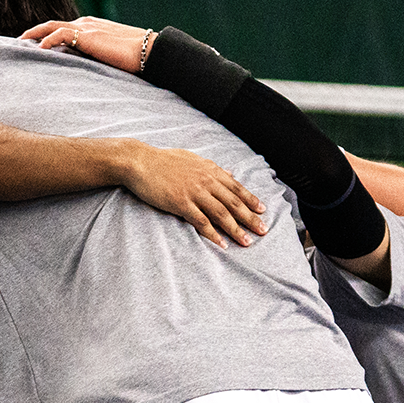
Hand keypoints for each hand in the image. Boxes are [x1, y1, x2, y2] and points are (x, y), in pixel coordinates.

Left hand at [19, 16, 152, 72]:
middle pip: (53, 24)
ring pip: (52, 26)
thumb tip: (85, 73)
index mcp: (91, 27)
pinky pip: (60, 33)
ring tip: (21, 43)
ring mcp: (87, 27)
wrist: (149, 51)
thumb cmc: (134, 57)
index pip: (63, 28)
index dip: (46, 35)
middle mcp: (86, 23)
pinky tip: (39, 49)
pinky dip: (47, 39)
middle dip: (35, 32)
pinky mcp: (88, 35)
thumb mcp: (109, 56)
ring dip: (35, 34)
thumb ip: (95, 58)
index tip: (33, 45)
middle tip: (20, 42)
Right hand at [124, 145, 265, 246]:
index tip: (262, 211)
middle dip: (250, 218)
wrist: (140, 161)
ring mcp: (194, 192)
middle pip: (233, 202)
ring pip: (221, 214)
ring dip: (235, 229)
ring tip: (246, 242)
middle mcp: (206, 181)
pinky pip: (201, 221)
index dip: (250, 200)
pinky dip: (213, 234)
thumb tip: (228, 173)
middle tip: (263, 231)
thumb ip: (211, 168)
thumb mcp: (192, 159)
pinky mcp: (180, 203)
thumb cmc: (163, 160)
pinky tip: (221, 244)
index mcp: (210, 170)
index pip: (236, 187)